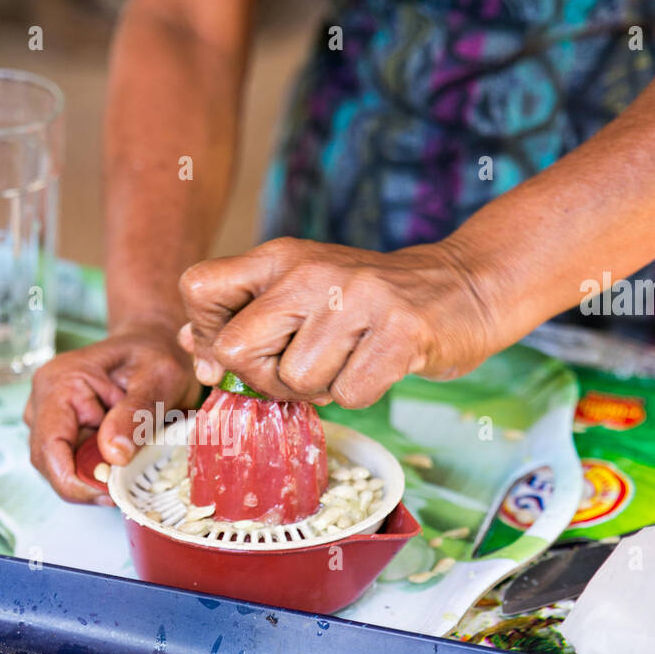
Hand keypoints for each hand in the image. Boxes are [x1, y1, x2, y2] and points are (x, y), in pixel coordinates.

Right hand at [23, 332, 201, 502]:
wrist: (155, 344)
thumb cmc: (156, 354)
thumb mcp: (158, 380)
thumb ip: (134, 416)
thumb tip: (113, 456)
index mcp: (59, 383)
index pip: (49, 446)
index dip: (72, 481)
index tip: (108, 493)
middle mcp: (44, 400)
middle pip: (50, 463)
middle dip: (86, 482)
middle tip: (126, 488)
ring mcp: (51, 417)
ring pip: (60, 467)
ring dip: (93, 477)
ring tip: (129, 470)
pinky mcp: (64, 430)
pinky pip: (74, 463)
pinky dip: (97, 471)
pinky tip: (122, 464)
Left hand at [177, 237, 496, 406]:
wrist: (463, 288)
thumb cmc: (369, 304)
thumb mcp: (300, 294)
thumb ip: (245, 316)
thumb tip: (191, 345)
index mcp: (280, 258)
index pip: (198, 288)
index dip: (206, 332)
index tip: (239, 349)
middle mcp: (311, 271)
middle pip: (236, 348)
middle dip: (264, 377)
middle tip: (301, 368)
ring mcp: (357, 299)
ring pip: (295, 380)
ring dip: (321, 389)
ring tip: (349, 360)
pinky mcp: (400, 332)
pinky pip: (350, 395)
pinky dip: (361, 393)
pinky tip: (378, 365)